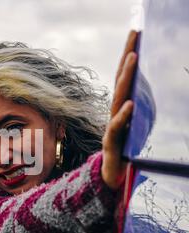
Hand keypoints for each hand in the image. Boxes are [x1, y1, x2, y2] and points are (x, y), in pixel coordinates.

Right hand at [101, 30, 137, 189]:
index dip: (130, 56)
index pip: (126, 78)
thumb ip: (136, 109)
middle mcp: (117, 113)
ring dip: (125, 78)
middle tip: (135, 35)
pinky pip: (117, 127)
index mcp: (123, 107)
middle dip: (128, 58)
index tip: (137, 35)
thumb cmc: (125, 149)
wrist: (112, 175)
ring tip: (134, 58)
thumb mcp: (135, 125)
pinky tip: (130, 104)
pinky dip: (123, 116)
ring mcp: (113, 127)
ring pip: (118, 99)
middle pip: (121, 82)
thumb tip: (143, 91)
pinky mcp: (111, 143)